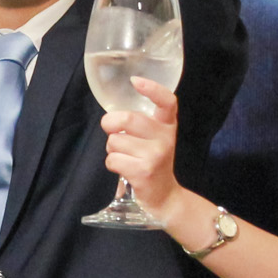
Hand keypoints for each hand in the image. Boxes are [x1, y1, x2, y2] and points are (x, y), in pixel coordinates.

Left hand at [101, 78, 183, 215]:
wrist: (164, 196)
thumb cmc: (152, 163)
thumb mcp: (155, 140)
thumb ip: (141, 124)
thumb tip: (111, 115)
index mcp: (167, 126)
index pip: (167, 101)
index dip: (152, 89)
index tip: (135, 81)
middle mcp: (164, 138)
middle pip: (128, 119)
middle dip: (110, 124)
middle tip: (110, 130)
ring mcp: (155, 155)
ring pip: (115, 141)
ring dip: (112, 149)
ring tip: (124, 156)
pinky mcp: (144, 171)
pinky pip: (112, 159)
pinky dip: (112, 164)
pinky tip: (124, 168)